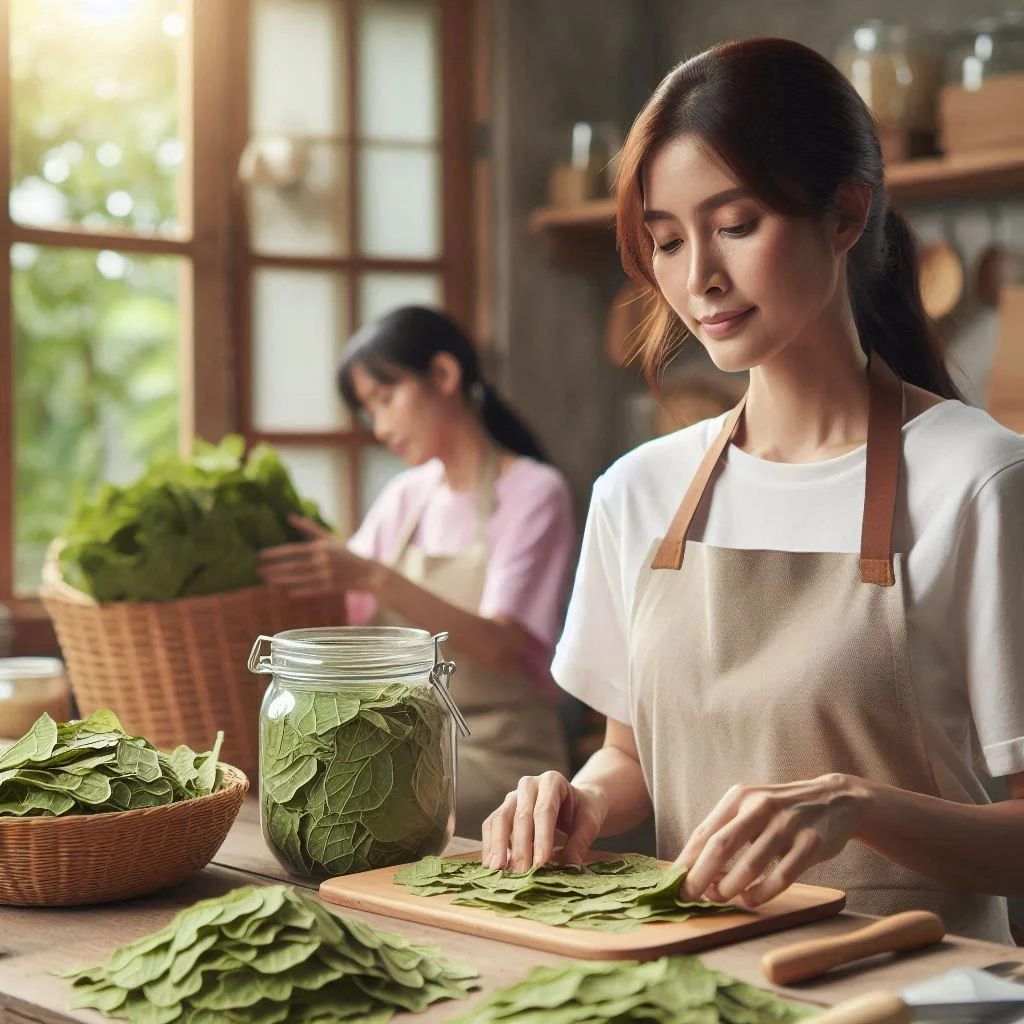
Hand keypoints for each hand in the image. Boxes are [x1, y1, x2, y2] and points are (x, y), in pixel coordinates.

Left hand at [258, 515, 384, 596]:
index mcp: (320, 547)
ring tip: (267, 580)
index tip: (260, 555)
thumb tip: (289, 516)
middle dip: (275, 568)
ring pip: (299, 578)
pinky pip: (311, 590)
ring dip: (282, 580)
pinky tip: (287, 591)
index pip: (293, 550)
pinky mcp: (331, 588)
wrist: (366, 572)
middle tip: (258, 570)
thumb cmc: (344, 554)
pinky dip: (299, 590)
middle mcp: (323, 561)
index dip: (276, 553)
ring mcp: (327, 575)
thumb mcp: (328, 538)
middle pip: (293, 565)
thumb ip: (308, 528)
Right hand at [481, 771, 608, 872]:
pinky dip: (489, 845)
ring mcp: (513, 797)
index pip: (544, 810)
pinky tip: (491, 865)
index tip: (541, 863)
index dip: (542, 838)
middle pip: (520, 815)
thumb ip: (580, 843)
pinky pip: (491, 825)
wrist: (574, 803)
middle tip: (521, 873)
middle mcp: (529, 785)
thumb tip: (569, 867)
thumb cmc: (582, 811)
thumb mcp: (590, 823)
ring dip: (497, 845)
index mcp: (552, 781)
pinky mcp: (503, 811)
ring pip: (500, 818)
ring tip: (498, 870)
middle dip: (520, 846)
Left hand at [677, 774, 869, 906]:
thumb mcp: (751, 807)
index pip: (705, 831)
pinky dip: (761, 893)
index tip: (674, 882)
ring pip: (749, 865)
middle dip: (700, 876)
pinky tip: (750, 898)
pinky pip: (780, 877)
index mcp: (740, 797)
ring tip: (720, 897)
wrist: (835, 800)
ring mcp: (787, 825)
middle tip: (690, 897)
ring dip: (729, 888)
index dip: (687, 860)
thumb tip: (693, 866)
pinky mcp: (810, 845)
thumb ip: (726, 830)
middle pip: (721, 846)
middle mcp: (761, 807)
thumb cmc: (782, 810)